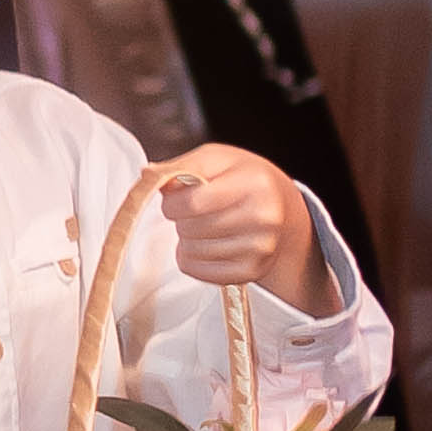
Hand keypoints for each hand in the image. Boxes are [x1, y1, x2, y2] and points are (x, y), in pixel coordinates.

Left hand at [162, 148, 323, 311]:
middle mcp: (263, 218)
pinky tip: (207, 243)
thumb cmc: (244, 179)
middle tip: (195, 211)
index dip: (172, 202)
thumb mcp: (217, 159)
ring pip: (191, 252)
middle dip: (182, 219)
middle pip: (191, 228)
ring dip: (187, 239)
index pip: (193, 203)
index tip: (175, 199)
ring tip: (205, 226)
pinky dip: (192, 258)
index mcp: (253, 183)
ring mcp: (260, 248)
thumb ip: (181, 166)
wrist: (283, 208)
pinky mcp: (252, 271)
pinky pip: (197, 271)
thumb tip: (149, 176)